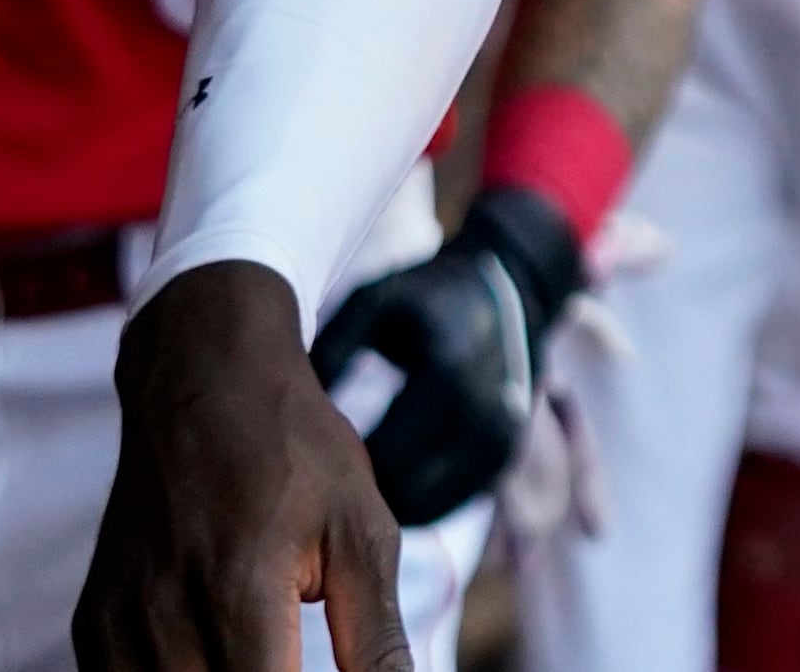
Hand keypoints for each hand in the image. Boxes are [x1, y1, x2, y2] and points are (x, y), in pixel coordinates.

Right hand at [79, 261, 408, 671]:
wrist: (202, 382)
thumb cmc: (293, 451)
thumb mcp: (361, 532)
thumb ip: (375, 637)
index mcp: (239, 597)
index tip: (320, 670)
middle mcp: (165, 620)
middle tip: (292, 649)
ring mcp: (118, 626)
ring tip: (263, 646)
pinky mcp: (93, 625)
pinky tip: (214, 653)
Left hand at [309, 185, 584, 524]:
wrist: (511, 292)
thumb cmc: (426, 298)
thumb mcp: (375, 304)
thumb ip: (333, 350)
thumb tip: (288, 409)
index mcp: (447, 373)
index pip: (379, 451)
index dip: (333, 466)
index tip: (295, 459)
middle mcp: (483, 413)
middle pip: (401, 489)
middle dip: (353, 494)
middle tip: (308, 483)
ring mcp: (500, 442)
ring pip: (423, 506)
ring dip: (381, 504)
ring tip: (339, 485)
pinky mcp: (503, 459)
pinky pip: (446, 505)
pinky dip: (410, 502)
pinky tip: (377, 484)